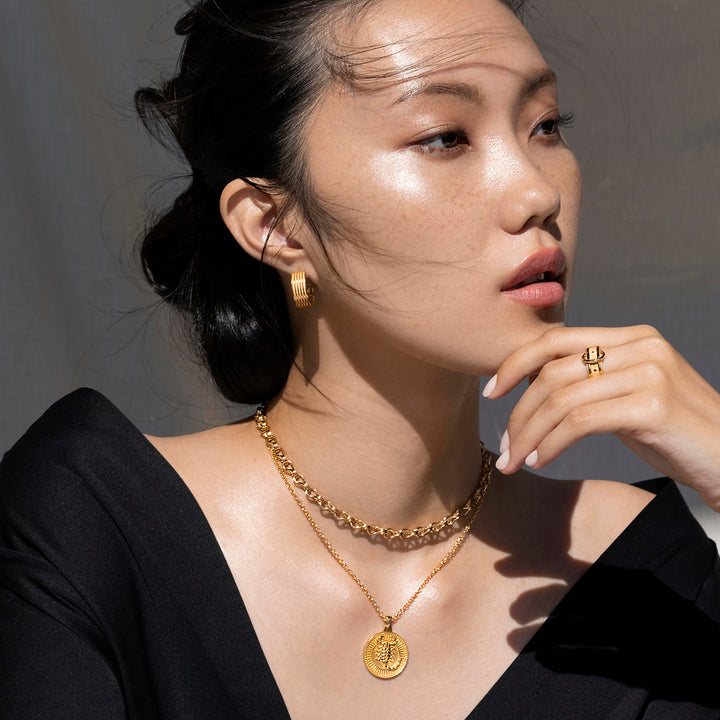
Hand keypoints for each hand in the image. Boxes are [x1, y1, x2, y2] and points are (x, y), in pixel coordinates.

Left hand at [482, 325, 719, 510]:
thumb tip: (530, 383)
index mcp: (632, 338)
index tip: (491, 392)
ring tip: (515, 461)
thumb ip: (590, 383)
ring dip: (528, 434)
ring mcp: (649, 372)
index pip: (557, 340)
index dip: (515, 363)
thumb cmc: (675, 436)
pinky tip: (540, 461)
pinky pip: (579, 421)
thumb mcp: (628, 398)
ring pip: (560, 398)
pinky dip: (551, 443)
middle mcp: (641, 346)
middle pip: (552, 371)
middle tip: (504, 446)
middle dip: (518, 412)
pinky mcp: (653, 405)